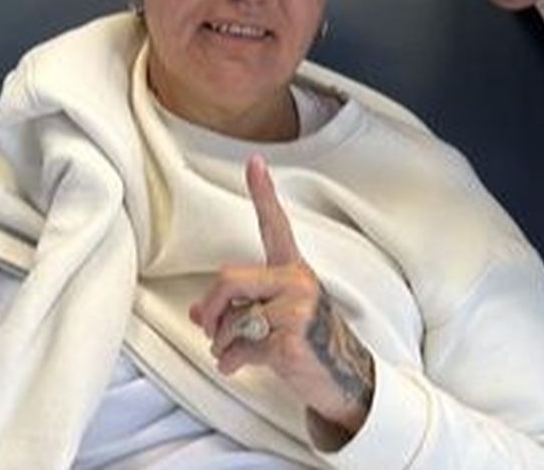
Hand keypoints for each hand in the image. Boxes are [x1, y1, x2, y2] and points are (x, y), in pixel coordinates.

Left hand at [189, 155, 374, 437]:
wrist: (344, 381)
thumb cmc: (307, 345)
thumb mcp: (271, 320)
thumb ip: (237, 309)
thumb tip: (199, 314)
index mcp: (293, 270)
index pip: (275, 226)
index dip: (263, 193)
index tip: (254, 162)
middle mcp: (298, 281)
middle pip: (228, 279)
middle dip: (211, 309)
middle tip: (210, 329)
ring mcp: (298, 310)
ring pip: (232, 319)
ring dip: (222, 344)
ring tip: (234, 353)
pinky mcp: (293, 339)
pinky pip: (241, 347)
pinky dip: (231, 362)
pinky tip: (240, 366)